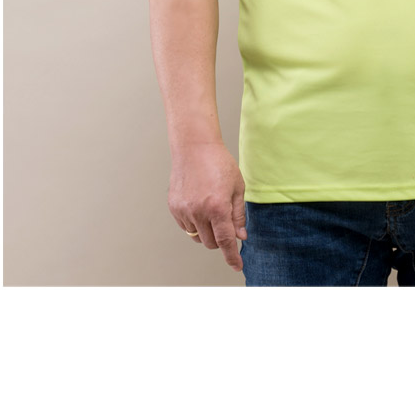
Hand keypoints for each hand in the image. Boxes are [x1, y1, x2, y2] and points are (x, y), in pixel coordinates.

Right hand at [168, 143, 246, 271]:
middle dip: (221, 240)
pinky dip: (195, 224)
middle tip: (226, 223)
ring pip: (197, 236)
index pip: (226, 241)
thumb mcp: (237, 188)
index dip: (232, 256)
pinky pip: (186, 227)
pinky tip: (200, 207)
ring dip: (207, 232)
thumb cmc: (219, 164)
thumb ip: (238, 215)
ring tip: (212, 209)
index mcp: (217, 207)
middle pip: (211, 242)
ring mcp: (183, 210)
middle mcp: (198, 212)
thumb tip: (240, 236)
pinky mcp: (174, 207)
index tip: (237, 266)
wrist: (195, 148)